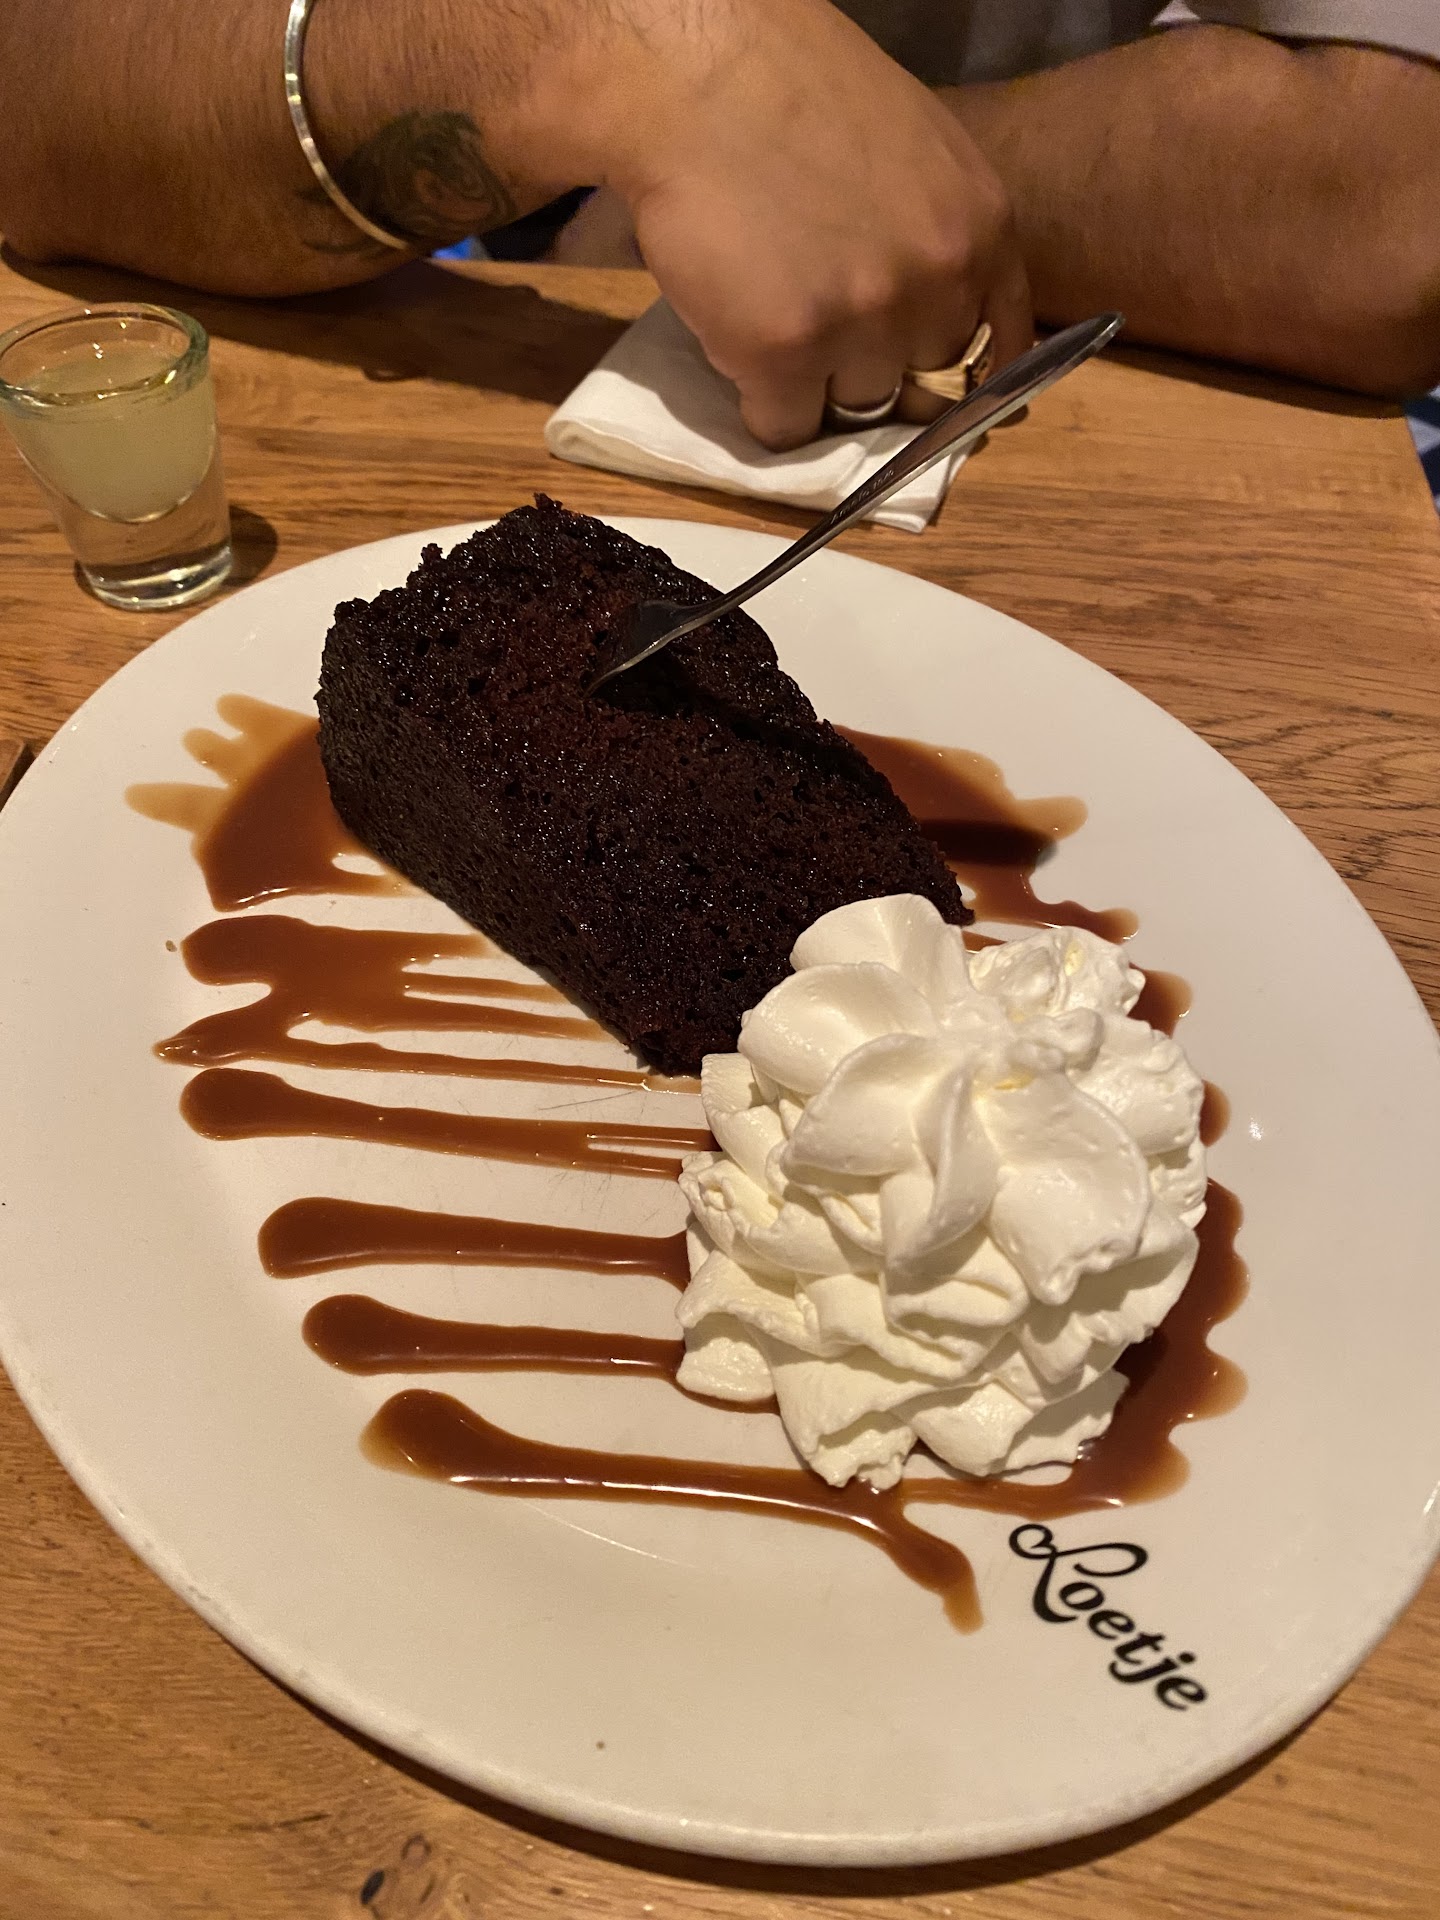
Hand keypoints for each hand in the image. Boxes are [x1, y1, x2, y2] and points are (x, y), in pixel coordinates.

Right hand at [600, 0, 1032, 447]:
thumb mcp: (918, 153)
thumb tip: (940, 326)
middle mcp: (938, 283)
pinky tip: (741, 351)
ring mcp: (863, 324)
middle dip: (882, 376)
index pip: (1002, 353)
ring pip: (855, 411)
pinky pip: (785, 429)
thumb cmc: (793, 94)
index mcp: (982, 231)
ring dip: (817, 391)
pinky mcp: (784, 353)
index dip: (957, 377)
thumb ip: (943, 237)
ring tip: (776, 328)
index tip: (924, 386)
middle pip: (925, 391)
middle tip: (830, 342)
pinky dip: (762, 410)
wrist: (695, 72)